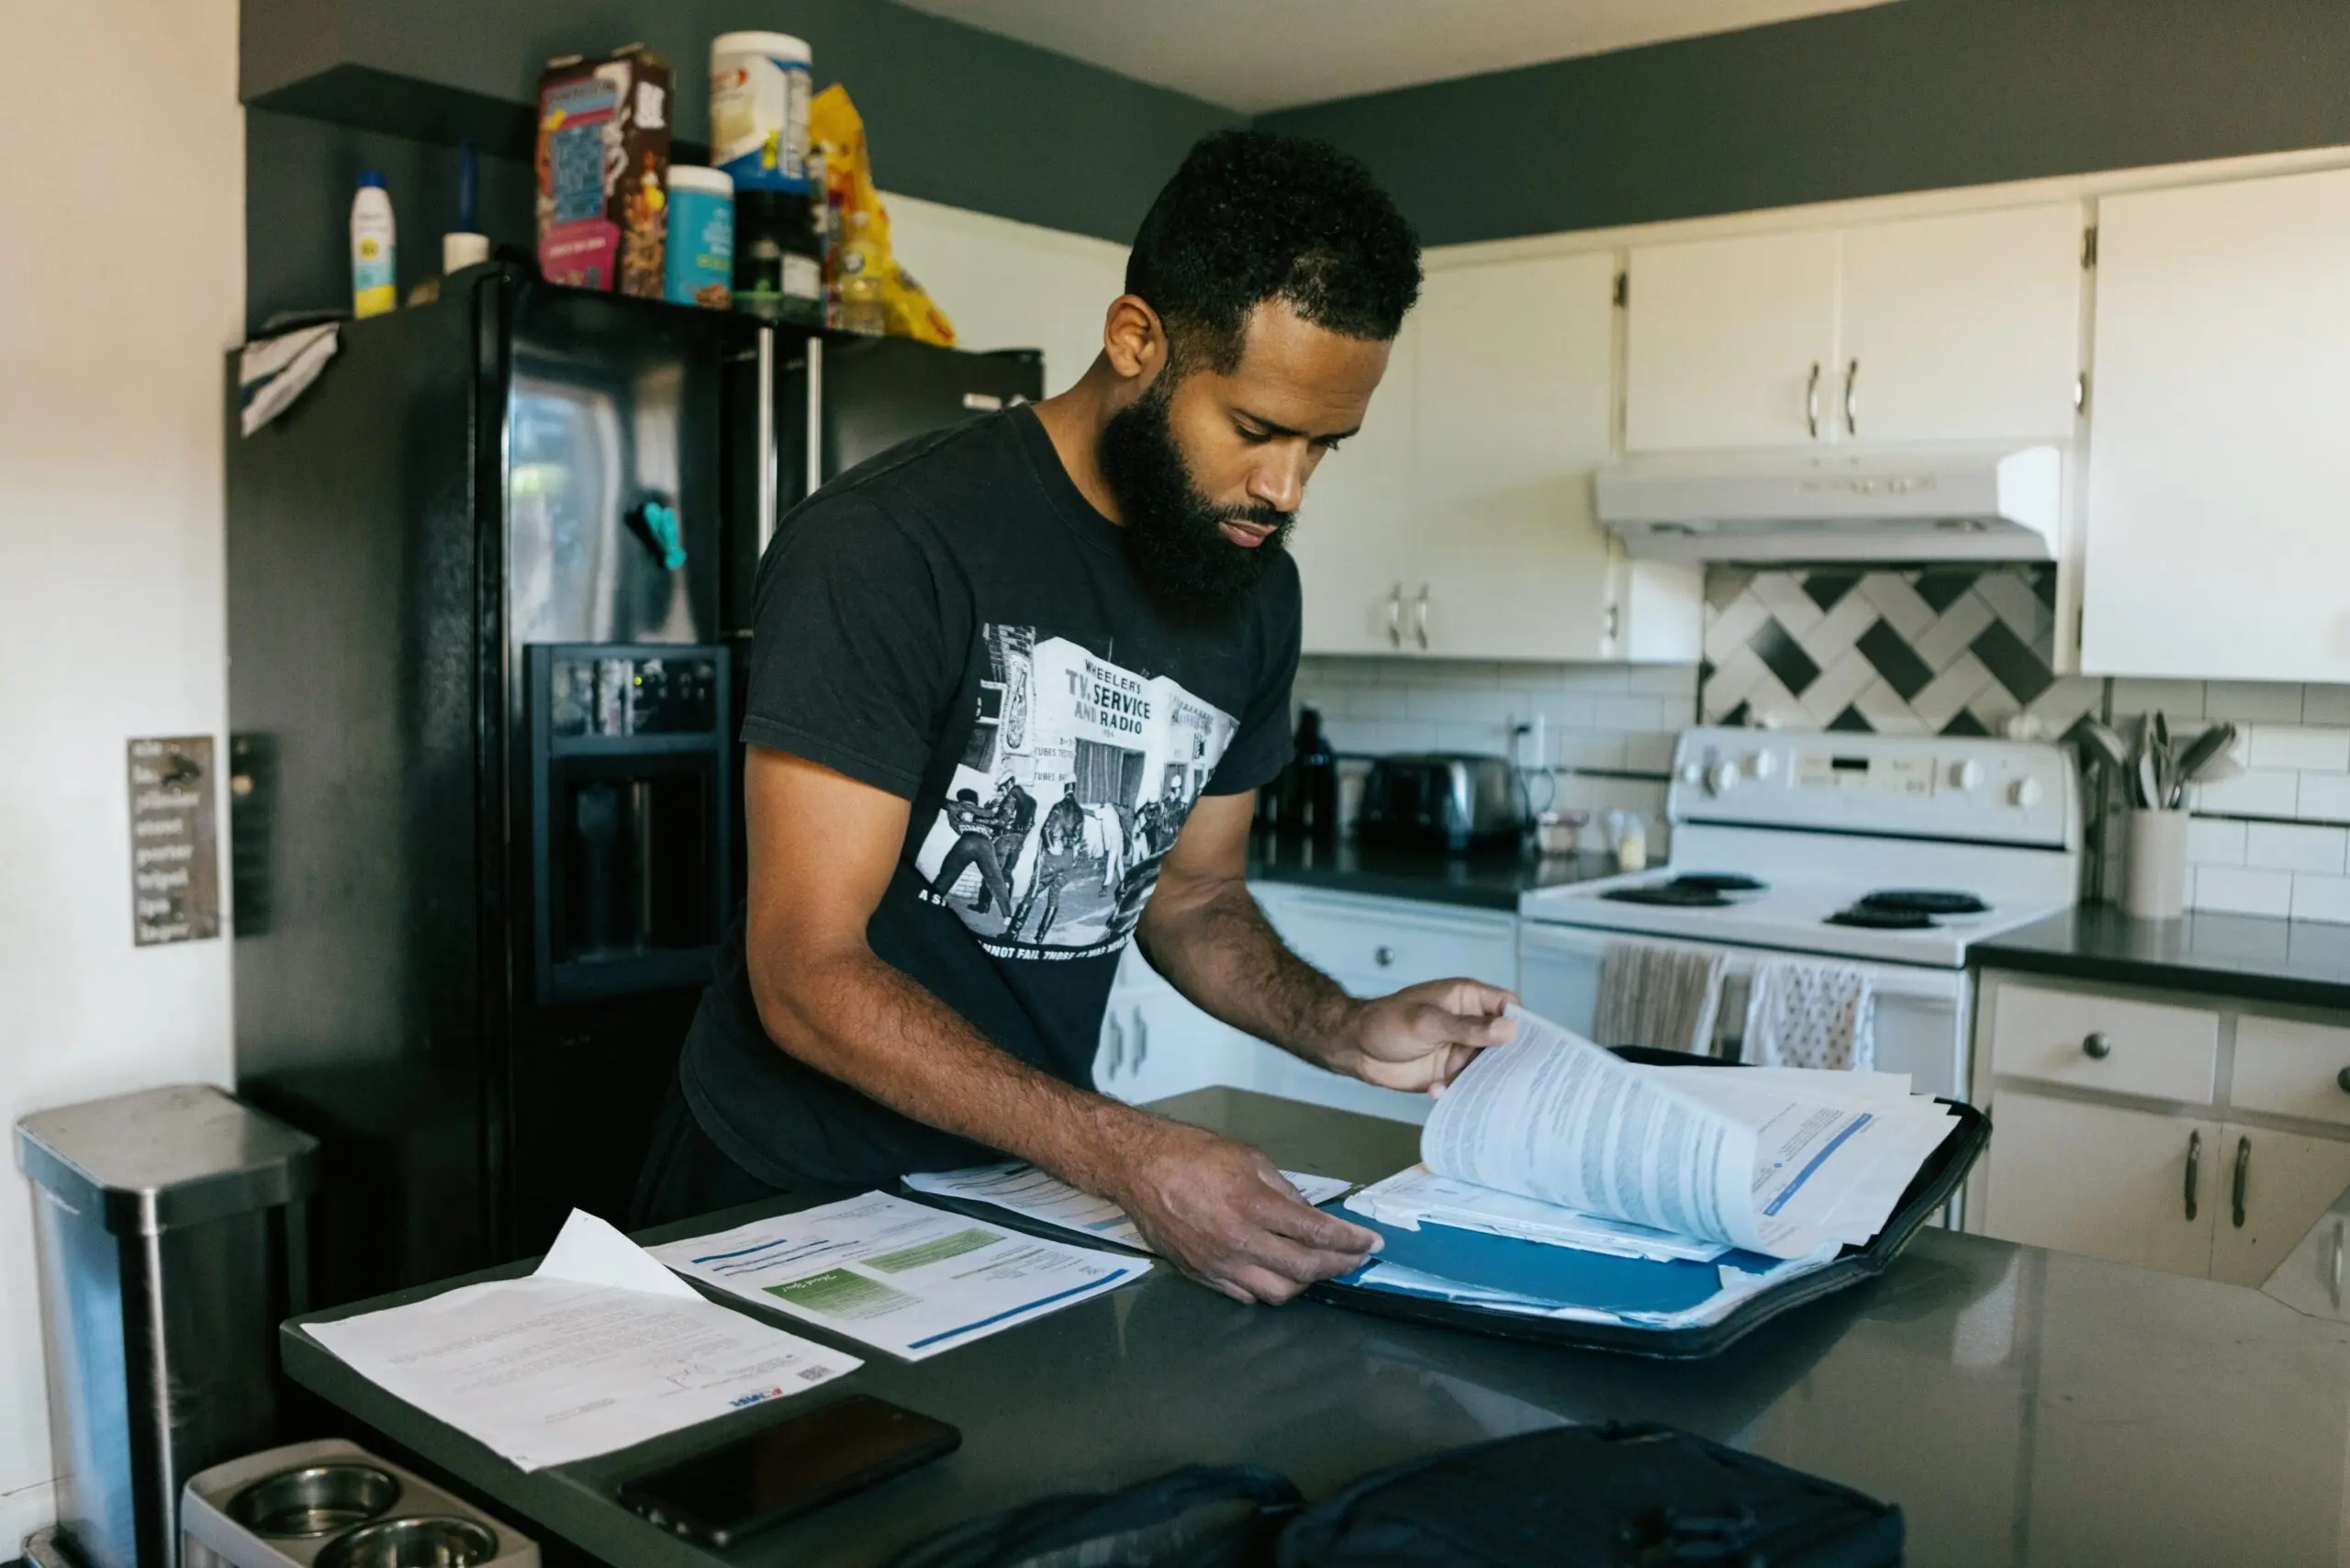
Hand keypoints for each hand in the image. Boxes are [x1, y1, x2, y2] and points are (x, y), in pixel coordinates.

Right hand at [1103, 1118, 1380, 1304]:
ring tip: (1318, 1266)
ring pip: (1277, 1292)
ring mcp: (1219, 1264)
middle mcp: (1239, 1241)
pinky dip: (1269, 1288)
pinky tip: (1277, 1273)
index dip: (1351, 1241)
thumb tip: (1308, 1213)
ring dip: (1305, 1282)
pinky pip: (1246, 1296)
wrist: (1138, 1168)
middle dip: (1339, 1266)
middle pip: (1305, 1270)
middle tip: (1355, 1258)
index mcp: (1254, 1205)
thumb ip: (1283, 1190)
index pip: (1317, 1233)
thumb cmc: (1192, 1154)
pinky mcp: (1201, 1276)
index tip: (1372, 1243)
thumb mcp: (1249, 1158)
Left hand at [1329, 978, 1515, 1095]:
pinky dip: (1458, 1091)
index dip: (1523, 1023)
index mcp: (1467, 999)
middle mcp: (1468, 1024)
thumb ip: (1468, 1028)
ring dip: (1484, 1080)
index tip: (1537, 1046)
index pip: (1507, 1006)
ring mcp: (1459, 1049)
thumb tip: (1509, 1029)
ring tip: (1482, 1093)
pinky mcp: (1448, 1073)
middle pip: (1504, 1042)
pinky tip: (1439, 1092)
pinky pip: (1466, 1084)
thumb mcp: (1428, 1022)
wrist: (1355, 1048)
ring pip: (1487, 1067)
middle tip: (1520, 1078)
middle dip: (1510, 1060)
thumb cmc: (1386, 1022)